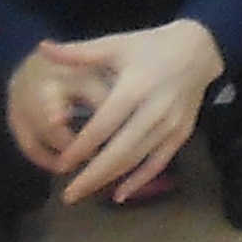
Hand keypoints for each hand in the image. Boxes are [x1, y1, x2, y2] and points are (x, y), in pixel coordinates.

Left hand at [11, 22, 228, 202]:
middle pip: (120, 151)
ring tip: (84, 192)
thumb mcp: (114, 45)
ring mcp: (171, 124)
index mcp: (135, 87)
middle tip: (68, 196)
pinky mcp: (181, 133)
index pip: (103, 125)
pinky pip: (159, 162)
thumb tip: (43, 48)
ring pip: (137, 159)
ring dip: (110, 179)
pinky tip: (120, 195)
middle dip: (93, 176)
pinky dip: (140, 180)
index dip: (81, 147)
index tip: (61, 165)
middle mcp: (155, 110)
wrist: (198, 49)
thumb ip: (78, 52)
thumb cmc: (149, 47)